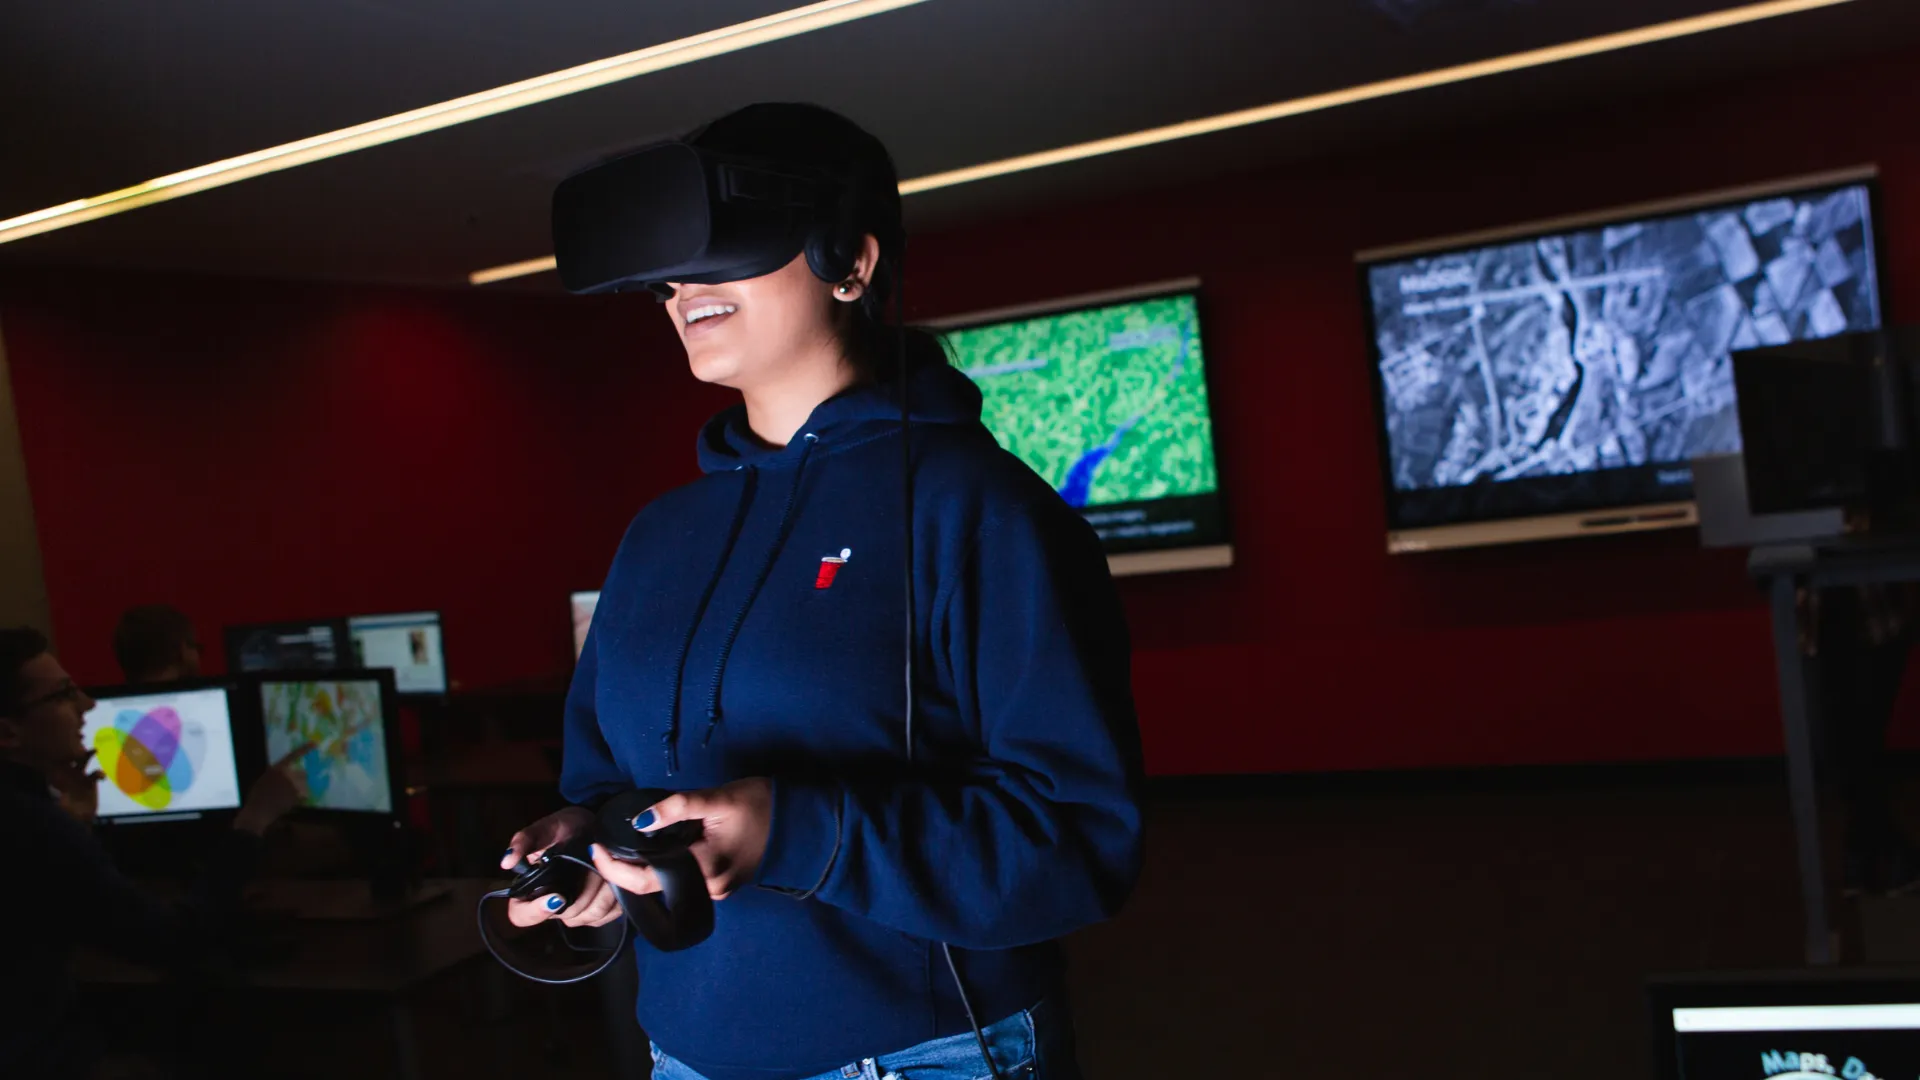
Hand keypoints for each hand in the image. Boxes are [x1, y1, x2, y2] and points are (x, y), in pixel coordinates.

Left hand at [50, 751, 103, 823]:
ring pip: (83, 762)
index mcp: (59, 780)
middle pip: (70, 759)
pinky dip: (100, 773)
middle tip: (81, 744)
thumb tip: (61, 801)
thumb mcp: (65, 808)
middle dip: (75, 751)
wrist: (80, 818)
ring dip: (88, 755)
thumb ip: (63, 803)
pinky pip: (96, 774)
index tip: (67, 753)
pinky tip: (102, 779)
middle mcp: (69, 776)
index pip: (58, 765)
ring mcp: (80, 778)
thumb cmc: (69, 814)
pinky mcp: (91, 782)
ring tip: (95, 750)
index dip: (61, 757)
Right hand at [233, 742, 313, 835]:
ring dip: (299, 789)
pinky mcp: (298, 795)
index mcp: (277, 768)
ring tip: (286, 797)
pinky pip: (304, 795)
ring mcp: (294, 785)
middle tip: (288, 789)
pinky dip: (300, 798)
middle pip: (303, 773)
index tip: (314, 744)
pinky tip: (288, 802)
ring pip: (304, 784)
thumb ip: (277, 774)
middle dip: (299, 780)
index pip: (292, 756)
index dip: (304, 749)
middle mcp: (288, 774)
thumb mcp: (264, 779)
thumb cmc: (257, 796)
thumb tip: (287, 772)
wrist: (258, 811)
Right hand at [501, 806, 620, 928]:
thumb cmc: (565, 828)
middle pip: (565, 914)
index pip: (521, 916)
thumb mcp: (545, 828)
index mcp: (530, 889)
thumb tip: (506, 861)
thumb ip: (525, 841)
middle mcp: (552, 905)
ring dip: (602, 890)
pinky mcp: (600, 912)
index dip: (537, 911)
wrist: (595, 827)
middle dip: (583, 889)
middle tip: (592, 864)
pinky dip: (615, 895)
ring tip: (604, 868)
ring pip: (590, 915)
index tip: (557, 896)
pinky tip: (614, 877)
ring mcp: (577, 911)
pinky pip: (609, 914)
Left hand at [590, 778, 771, 901]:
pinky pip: (683, 882)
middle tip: (603, 847)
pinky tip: (652, 853)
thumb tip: (639, 820)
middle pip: (654, 887)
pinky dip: (664, 869)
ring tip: (622, 848)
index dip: (616, 869)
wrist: (798, 821)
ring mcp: (717, 891)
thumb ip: (677, 807)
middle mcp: (709, 889)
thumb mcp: (716, 798)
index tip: (596, 849)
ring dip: (644, 870)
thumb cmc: (760, 804)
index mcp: (705, 870)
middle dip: (625, 871)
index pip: (647, 879)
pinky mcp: (721, 885)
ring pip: (668, 886)